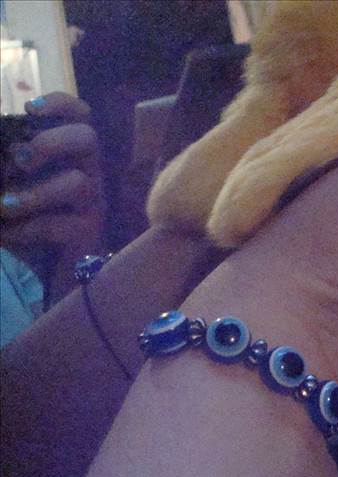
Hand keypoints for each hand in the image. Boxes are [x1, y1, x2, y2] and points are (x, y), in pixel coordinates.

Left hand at [1, 93, 103, 270]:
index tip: (30, 109)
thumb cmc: (22, 223)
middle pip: (87, 137)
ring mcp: (92, 205)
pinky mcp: (88, 235)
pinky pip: (62, 225)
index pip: (80, 116)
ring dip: (32, 195)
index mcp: (68, 155)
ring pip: (77, 183)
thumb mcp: (9, 184)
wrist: (38, 275)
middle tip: (19, 161)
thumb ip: (7, 164)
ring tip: (3, 207)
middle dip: (50, 142)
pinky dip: (28, 228)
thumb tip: (6, 152)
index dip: (61, 105)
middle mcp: (87, 173)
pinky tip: (7, 234)